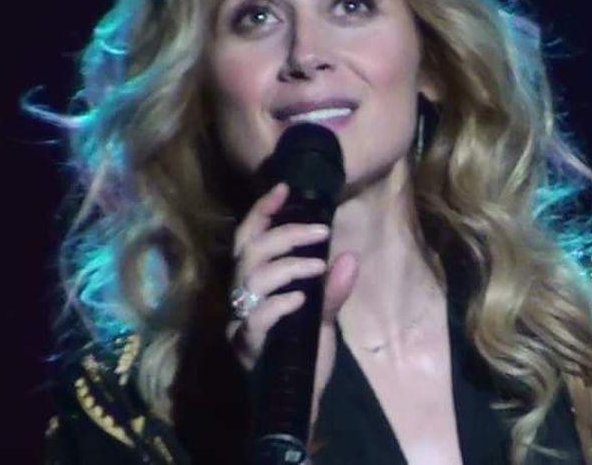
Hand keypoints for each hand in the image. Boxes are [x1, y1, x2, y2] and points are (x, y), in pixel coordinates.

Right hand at [225, 182, 358, 423]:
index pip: (249, 238)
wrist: (300, 404)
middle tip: (320, 231)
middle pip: (248, 251)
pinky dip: (280, 303)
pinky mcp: (248, 347)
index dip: (262, 211)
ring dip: (287, 265)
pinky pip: (256, 319)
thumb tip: (350, 257)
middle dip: (284, 233)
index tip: (284, 187)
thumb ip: (333, 289)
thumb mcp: (323, 318)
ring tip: (318, 265)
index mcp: (254, 285)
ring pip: (250, 278)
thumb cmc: (305, 358)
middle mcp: (241, 300)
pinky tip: (302, 299)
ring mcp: (241, 323)